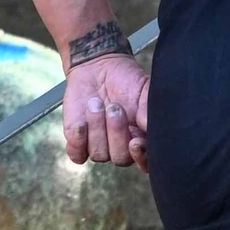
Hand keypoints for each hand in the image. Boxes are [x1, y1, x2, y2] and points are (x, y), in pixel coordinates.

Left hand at [61, 50, 149, 169]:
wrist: (98, 68)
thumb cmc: (126, 81)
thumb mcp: (144, 91)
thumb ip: (149, 111)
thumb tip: (153, 128)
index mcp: (141, 138)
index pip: (145, 161)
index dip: (141, 157)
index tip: (136, 141)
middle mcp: (121, 148)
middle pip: (120, 158)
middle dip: (116, 132)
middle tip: (114, 107)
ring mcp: (98, 146)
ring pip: (98, 154)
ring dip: (97, 126)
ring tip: (96, 102)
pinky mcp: (78, 143)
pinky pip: (76, 155)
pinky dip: (79, 138)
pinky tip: (81, 122)